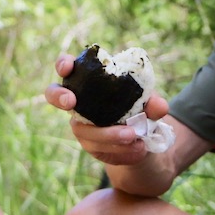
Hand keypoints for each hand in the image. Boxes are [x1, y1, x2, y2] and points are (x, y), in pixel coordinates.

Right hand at [44, 53, 169, 165]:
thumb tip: (160, 107)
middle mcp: (79, 101)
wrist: (143, 138)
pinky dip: (119, 149)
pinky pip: (100, 148)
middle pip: (54, 95)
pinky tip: (137, 149)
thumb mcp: (149, 102)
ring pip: (84, 130)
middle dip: (59, 96)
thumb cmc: (139, 107)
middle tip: (70, 102)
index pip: (67, 67)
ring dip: (106, 133)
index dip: (63, 64)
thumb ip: (152, 102)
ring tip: (132, 135)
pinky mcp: (91, 145)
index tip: (68, 67)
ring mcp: (81, 124)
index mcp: (89, 80)